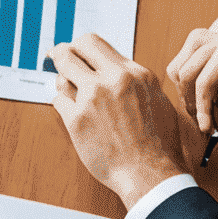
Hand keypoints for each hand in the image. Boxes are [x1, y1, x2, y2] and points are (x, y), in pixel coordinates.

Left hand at [49, 33, 188, 210]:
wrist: (150, 175)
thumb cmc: (158, 145)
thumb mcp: (157, 100)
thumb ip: (134, 80)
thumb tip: (114, 67)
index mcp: (134, 73)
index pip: (95, 43)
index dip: (82, 47)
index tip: (76, 52)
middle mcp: (113, 80)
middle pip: (73, 49)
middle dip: (63, 52)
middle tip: (59, 58)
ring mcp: (92, 98)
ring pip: (62, 72)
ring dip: (63, 79)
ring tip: (69, 88)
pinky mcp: (77, 119)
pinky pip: (58, 100)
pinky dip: (63, 103)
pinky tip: (72, 110)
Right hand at [167, 18, 217, 134]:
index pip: (207, 75)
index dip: (201, 105)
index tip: (206, 127)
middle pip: (190, 60)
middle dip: (190, 94)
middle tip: (201, 120)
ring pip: (188, 50)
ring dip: (186, 80)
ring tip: (198, 106)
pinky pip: (196, 49)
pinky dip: (194, 71)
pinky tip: (205, 92)